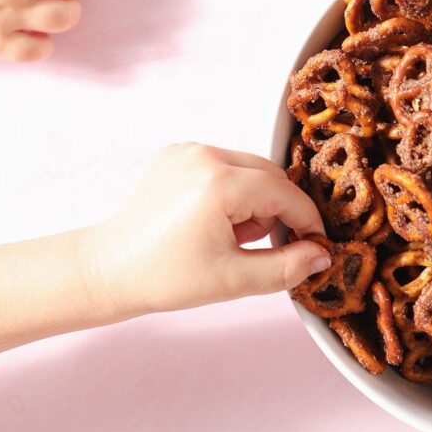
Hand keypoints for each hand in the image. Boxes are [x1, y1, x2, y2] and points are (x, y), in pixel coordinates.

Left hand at [85, 144, 331, 316]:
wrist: (110, 270)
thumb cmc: (164, 277)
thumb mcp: (234, 280)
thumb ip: (287, 267)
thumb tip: (322, 256)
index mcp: (219, 182)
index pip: (286, 194)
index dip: (307, 222)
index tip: (315, 247)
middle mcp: (204, 155)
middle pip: (271, 176)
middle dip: (275, 212)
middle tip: (256, 247)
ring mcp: (188, 150)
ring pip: (250, 169)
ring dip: (253, 201)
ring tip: (227, 236)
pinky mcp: (177, 154)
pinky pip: (224, 165)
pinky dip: (230, 191)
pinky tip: (210, 221)